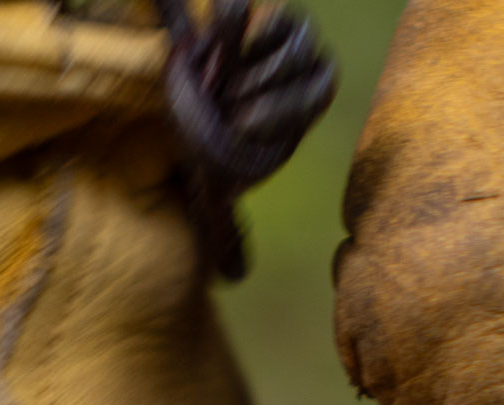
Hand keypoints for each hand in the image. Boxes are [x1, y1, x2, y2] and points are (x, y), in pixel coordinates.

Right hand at [158, 0, 336, 275]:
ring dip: (248, 60)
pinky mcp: (237, 16)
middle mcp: (295, 64)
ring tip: (217, 83)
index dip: (290, 103)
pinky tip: (208, 44)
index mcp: (304, 104)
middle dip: (263, 86)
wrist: (181, 111)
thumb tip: (233, 278)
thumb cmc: (208, 153)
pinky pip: (240, 8)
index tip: (245, 126)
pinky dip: (230, 20)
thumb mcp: (218, 192)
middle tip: (228, 108)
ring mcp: (267, 34)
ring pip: (282, 27)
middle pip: (303, 55)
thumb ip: (227, 230)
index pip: (322, 84)